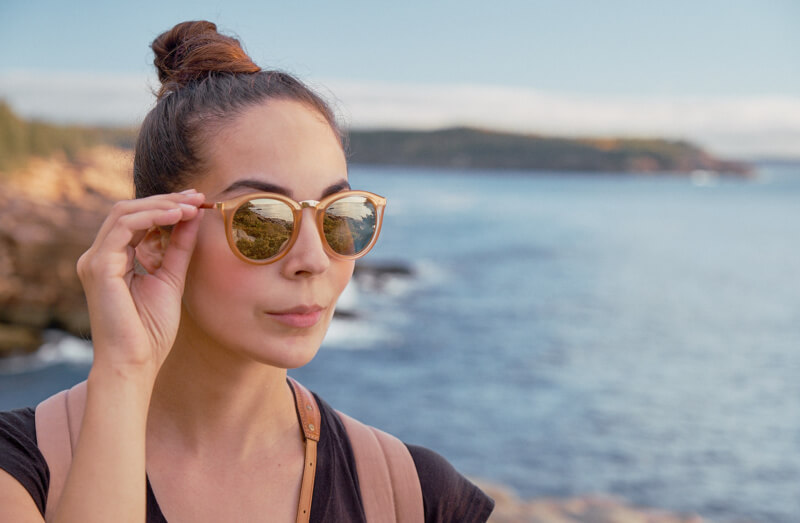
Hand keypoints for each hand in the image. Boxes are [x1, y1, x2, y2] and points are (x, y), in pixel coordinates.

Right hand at [77, 190, 205, 378]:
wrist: (135, 362)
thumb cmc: (151, 331)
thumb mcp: (171, 278)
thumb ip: (178, 247)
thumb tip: (193, 216)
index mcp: (113, 259)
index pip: (136, 220)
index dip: (166, 206)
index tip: (196, 201)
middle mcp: (99, 256)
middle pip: (128, 210)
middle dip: (166, 200)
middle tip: (197, 197)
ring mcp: (95, 260)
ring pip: (124, 212)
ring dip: (161, 205)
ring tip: (192, 205)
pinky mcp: (98, 266)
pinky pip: (124, 227)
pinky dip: (152, 217)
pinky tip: (177, 217)